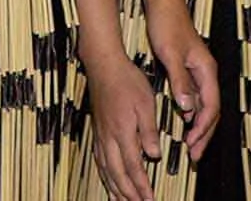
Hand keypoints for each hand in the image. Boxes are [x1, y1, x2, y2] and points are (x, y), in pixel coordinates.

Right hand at [81, 49, 156, 200]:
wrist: (103, 63)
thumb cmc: (127, 80)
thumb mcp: (145, 103)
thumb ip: (148, 130)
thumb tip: (154, 154)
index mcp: (122, 131)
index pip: (133, 166)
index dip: (141, 186)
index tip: (150, 199)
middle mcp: (108, 136)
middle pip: (116, 173)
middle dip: (127, 193)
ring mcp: (100, 133)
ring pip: (105, 168)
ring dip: (113, 187)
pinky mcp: (97, 129)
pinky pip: (99, 158)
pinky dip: (104, 173)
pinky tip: (107, 178)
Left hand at [146, 5, 218, 159]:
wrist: (163, 3)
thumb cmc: (167, 25)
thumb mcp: (170, 54)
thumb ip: (180, 80)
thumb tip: (187, 108)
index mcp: (206, 70)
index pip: (211, 107)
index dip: (203, 127)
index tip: (193, 144)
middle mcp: (206, 72)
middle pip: (211, 110)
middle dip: (205, 133)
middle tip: (194, 154)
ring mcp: (199, 71)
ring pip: (204, 105)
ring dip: (198, 125)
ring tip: (191, 145)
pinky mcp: (189, 68)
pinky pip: (195, 97)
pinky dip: (191, 112)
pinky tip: (183, 120)